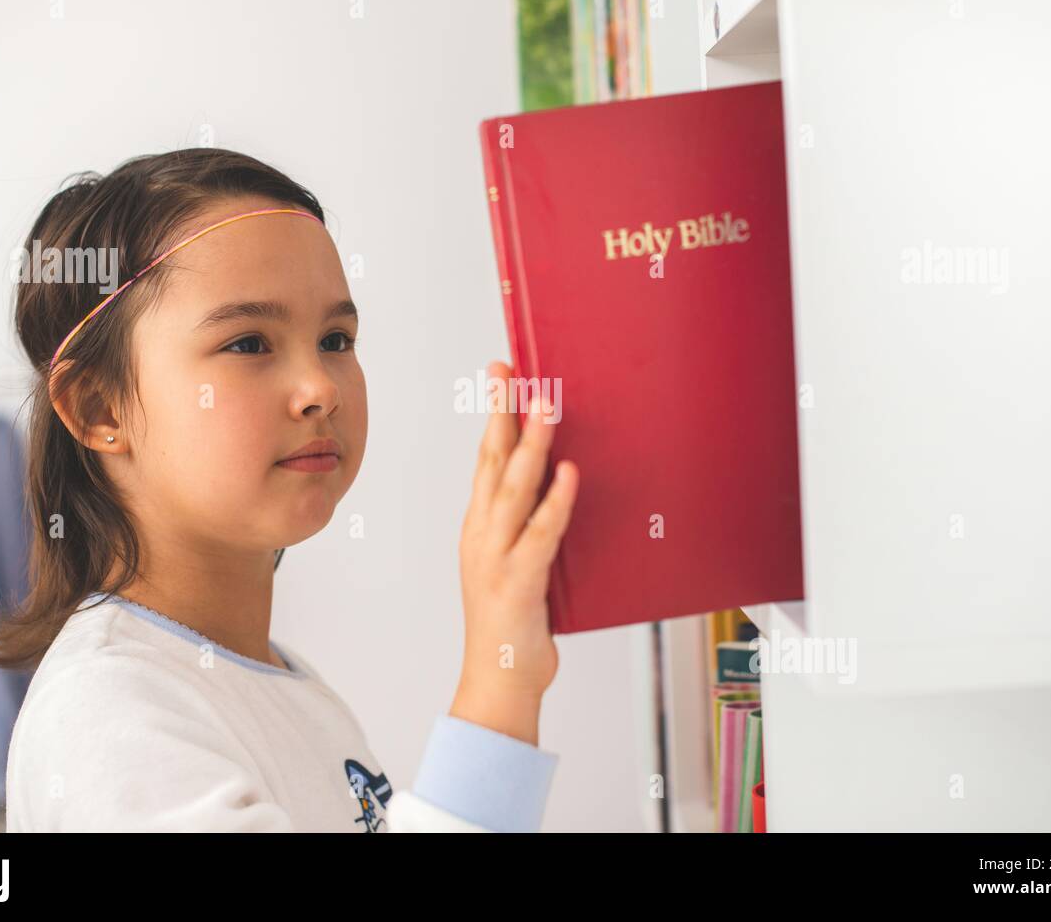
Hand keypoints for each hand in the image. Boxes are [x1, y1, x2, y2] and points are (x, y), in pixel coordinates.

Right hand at [450, 360, 578, 745]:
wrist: (499, 679)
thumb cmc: (513, 621)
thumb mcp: (518, 560)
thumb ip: (530, 521)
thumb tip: (559, 479)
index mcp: (481, 525)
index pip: (486, 456)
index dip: (496, 412)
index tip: (504, 373)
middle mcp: (482, 533)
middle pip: (491, 460)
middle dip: (502, 411)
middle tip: (510, 370)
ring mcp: (496, 557)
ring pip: (513, 489)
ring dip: (531, 445)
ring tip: (546, 405)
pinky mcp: (518, 583)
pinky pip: (541, 534)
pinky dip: (556, 502)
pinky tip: (570, 474)